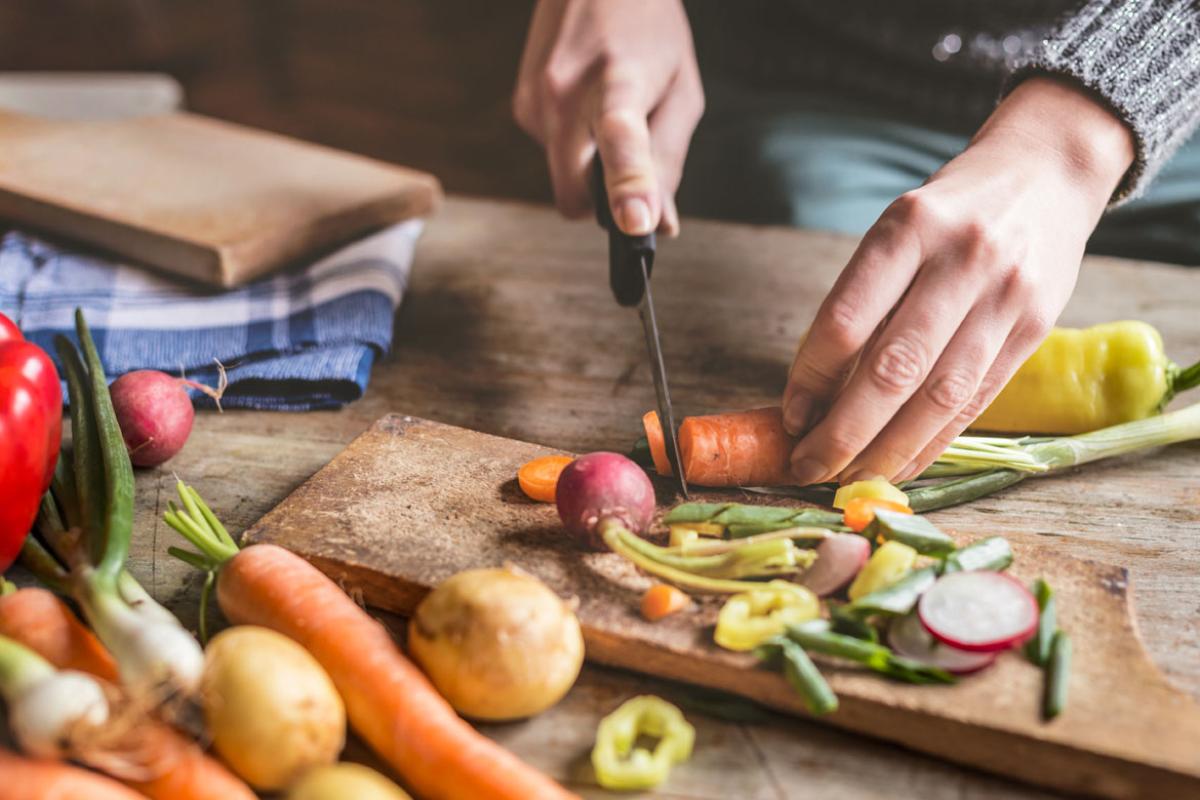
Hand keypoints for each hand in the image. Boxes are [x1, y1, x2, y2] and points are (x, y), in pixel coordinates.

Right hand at [513, 0, 702, 235]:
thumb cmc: (647, 30)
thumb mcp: (681, 91)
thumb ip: (669, 160)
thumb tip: (659, 224)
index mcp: (617, 82)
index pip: (620, 139)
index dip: (627, 186)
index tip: (634, 223)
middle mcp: (565, 93)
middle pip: (573, 194)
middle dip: (600, 203)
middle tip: (633, 175)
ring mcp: (535, 101)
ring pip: (564, 178)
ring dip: (590, 166)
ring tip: (610, 112)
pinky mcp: (521, 107)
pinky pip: (554, 156)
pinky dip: (575, 146)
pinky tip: (586, 104)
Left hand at [782, 78, 1134, 484]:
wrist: (1046, 173)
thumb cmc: (949, 212)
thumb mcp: (898, 230)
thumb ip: (864, 302)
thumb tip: (814, 395)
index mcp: (909, 227)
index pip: (846, 320)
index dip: (810, 379)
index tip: (789, 417)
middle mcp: (961, 259)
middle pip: (893, 369)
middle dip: (843, 432)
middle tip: (808, 467)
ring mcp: (1005, 295)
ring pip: (939, 396)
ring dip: (888, 450)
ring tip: (850, 478)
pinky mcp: (1036, 328)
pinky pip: (975, 401)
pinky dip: (932, 442)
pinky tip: (900, 464)